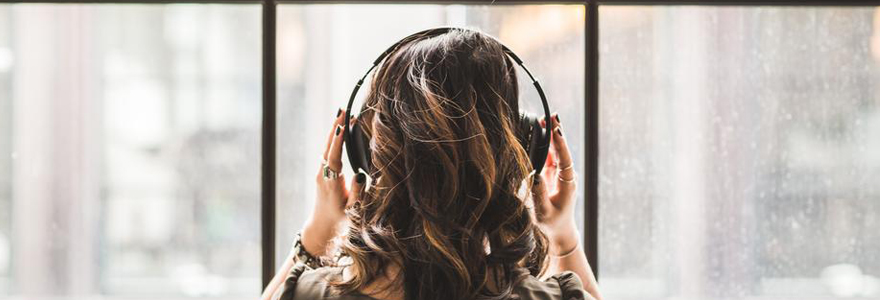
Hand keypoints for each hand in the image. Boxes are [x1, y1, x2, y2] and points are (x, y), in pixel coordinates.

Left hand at [301, 109, 365, 256]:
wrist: (322, 226)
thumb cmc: (340, 219)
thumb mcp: (352, 210)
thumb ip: (357, 193)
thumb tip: (360, 175)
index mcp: (330, 182)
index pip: (334, 157)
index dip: (338, 141)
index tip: (342, 125)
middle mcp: (323, 174)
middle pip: (328, 146)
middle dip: (335, 127)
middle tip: (342, 109)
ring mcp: (321, 172)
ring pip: (327, 147)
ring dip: (334, 130)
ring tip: (341, 113)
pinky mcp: (322, 172)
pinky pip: (328, 151)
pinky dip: (334, 139)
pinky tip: (339, 129)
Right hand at [532, 113, 579, 255]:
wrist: (560, 231)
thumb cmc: (552, 223)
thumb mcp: (544, 211)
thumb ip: (539, 194)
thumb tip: (533, 174)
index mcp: (568, 183)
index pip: (564, 159)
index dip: (560, 144)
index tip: (556, 130)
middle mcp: (566, 175)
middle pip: (562, 150)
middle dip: (557, 132)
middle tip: (552, 115)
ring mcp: (560, 173)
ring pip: (556, 150)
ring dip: (551, 135)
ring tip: (545, 119)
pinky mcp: (553, 173)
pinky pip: (550, 155)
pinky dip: (545, 143)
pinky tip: (540, 131)